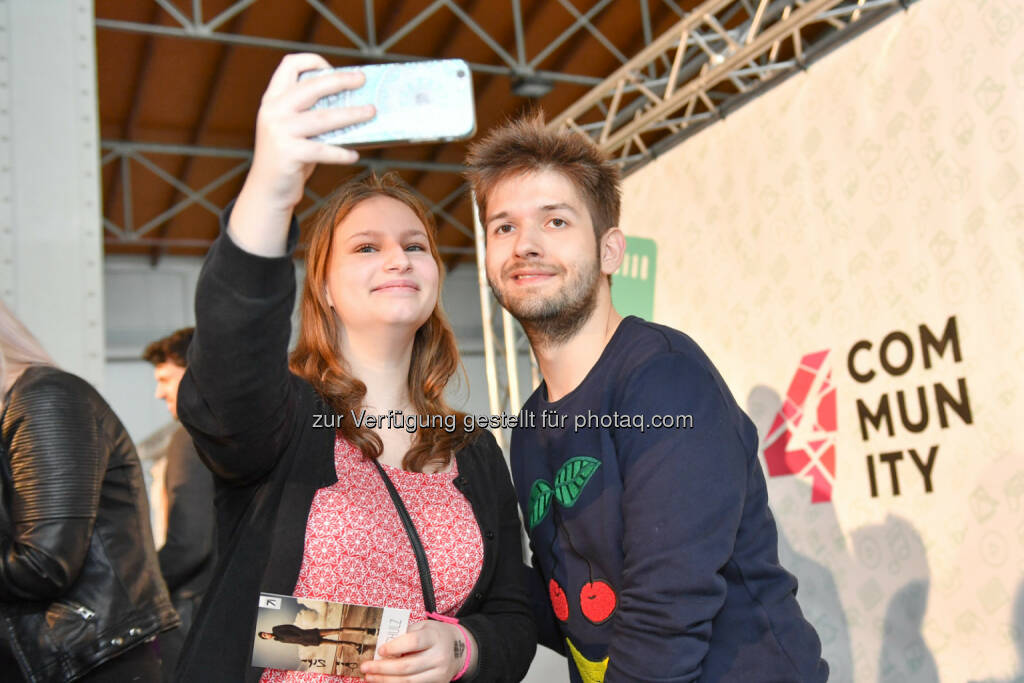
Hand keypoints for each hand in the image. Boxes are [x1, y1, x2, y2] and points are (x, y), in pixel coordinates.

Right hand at [230, 53, 375, 255]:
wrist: (267, 191)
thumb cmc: (290, 158)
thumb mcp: (294, 129)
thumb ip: (311, 113)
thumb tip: (354, 103)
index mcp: (273, 99)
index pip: (289, 65)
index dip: (313, 61)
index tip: (334, 69)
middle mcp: (274, 111)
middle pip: (311, 86)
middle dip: (340, 80)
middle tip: (362, 80)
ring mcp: (279, 131)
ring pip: (323, 118)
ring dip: (352, 114)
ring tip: (371, 112)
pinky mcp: (288, 153)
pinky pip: (323, 150)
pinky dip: (341, 153)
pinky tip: (354, 155)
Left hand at [361, 620, 476, 682]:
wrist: (459, 648)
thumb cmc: (434, 635)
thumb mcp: (423, 627)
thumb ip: (404, 634)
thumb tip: (380, 645)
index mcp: (434, 637)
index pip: (413, 642)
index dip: (394, 647)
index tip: (379, 650)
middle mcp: (439, 656)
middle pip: (407, 666)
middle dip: (382, 668)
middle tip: (365, 667)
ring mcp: (439, 673)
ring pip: (408, 681)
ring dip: (385, 680)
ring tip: (370, 677)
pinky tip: (384, 682)